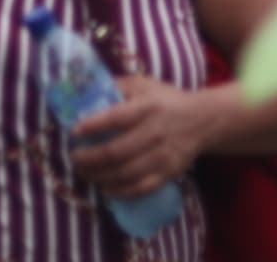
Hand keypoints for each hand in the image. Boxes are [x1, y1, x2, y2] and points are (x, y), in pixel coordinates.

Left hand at [71, 76, 210, 200]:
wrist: (203, 121)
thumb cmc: (166, 100)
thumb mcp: (145, 84)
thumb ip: (119, 86)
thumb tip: (88, 90)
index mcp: (147, 108)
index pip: (116, 118)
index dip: (92, 126)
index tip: (73, 131)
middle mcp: (154, 132)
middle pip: (116, 151)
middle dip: (89, 158)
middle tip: (73, 158)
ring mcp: (162, 156)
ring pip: (125, 173)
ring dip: (99, 176)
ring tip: (84, 173)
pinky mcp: (168, 173)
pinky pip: (141, 188)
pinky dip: (120, 192)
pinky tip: (105, 189)